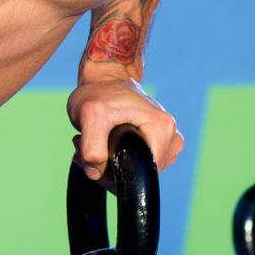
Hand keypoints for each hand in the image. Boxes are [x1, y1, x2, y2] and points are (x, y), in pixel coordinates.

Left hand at [66, 76, 182, 186]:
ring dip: (106, 165)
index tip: (91, 159)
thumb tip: (96, 173)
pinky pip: (135, 166)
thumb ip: (91, 146)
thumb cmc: (98, 93)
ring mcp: (167, 144)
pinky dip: (112, 161)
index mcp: (162, 129)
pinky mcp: (157, 147)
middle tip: (82, 147)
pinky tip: (96, 145)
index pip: (142, 172)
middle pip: (139, 174)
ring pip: (135, 172)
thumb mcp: (90, 115)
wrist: (102, 79)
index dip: (114, 175)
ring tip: (88, 142)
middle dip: (106, 168)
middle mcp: (171, 138)